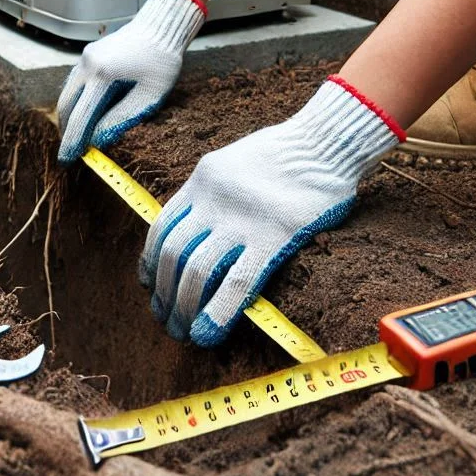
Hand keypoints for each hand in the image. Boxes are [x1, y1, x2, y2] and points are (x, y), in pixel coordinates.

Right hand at [57, 0, 204, 162]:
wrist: (162, 27)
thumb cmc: (162, 62)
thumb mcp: (148, 97)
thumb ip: (120, 120)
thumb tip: (97, 141)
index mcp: (102, 75)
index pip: (81, 117)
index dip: (73, 142)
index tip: (67, 160)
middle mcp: (87, 64)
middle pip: (66, 106)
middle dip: (66, 131)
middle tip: (70, 153)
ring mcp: (85, 57)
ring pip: (67, 94)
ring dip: (70, 116)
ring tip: (77, 137)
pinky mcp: (89, 55)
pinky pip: (76, 83)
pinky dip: (77, 102)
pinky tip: (85, 115)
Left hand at [139, 77, 404, 345]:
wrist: (326, 142)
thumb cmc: (288, 152)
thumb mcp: (236, 160)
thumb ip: (215, 190)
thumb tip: (201, 227)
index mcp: (203, 177)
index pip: (162, 226)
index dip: (151, 261)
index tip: (149, 285)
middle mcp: (213, 197)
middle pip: (174, 253)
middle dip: (164, 292)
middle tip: (165, 318)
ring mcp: (241, 217)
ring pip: (197, 270)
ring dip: (184, 307)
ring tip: (182, 332)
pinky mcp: (273, 235)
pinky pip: (237, 281)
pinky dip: (217, 311)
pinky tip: (206, 333)